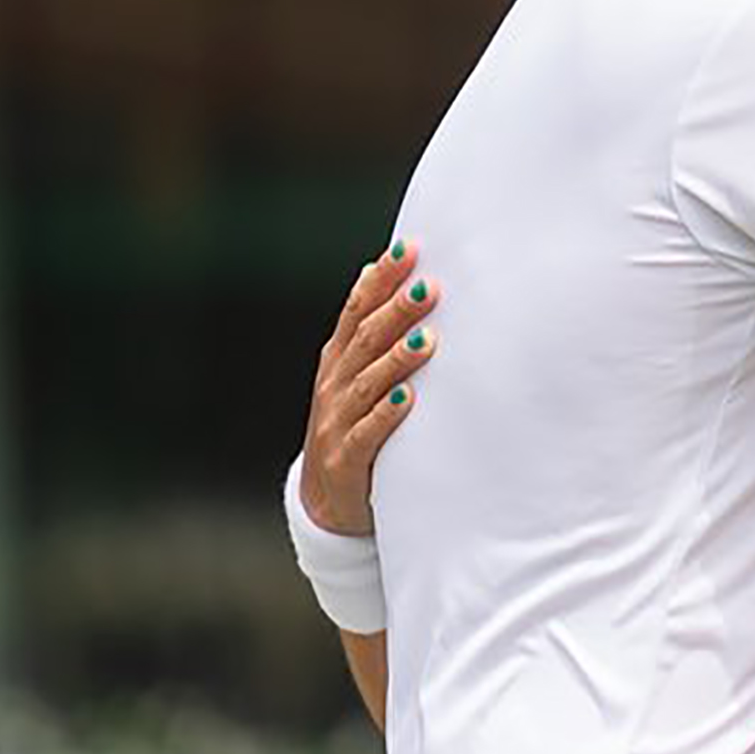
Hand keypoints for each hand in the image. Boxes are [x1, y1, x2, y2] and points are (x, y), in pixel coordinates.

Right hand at [302, 240, 442, 536]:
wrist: (325, 503)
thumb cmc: (352, 429)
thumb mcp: (355, 378)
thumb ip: (367, 331)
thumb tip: (375, 271)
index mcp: (337, 361)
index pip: (356, 310)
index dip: (380, 280)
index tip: (408, 250)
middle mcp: (333, 386)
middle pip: (365, 341)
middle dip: (396, 312)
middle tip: (429, 287)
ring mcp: (336, 423)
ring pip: (366, 384)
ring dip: (396, 360)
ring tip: (426, 340)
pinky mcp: (346, 460)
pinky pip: (367, 435)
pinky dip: (385, 415)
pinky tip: (407, 399)